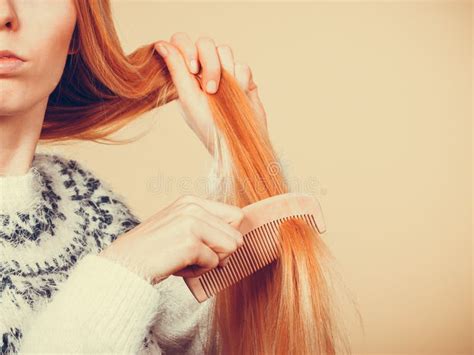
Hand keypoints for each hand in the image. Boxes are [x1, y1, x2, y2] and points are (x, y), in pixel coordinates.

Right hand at [98, 194, 244, 284]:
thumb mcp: (180, 228)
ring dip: (210, 262)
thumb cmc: (153, 252)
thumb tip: (238, 240)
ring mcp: (192, 223)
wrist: (125, 266)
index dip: (227, 238)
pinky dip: (198, 272)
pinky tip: (178, 267)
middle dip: (220, 253)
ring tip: (186, 261)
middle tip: (194, 257)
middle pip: (236, 235)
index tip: (208, 247)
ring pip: (231, 248)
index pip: (236, 216)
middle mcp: (193, 207)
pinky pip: (214, 263)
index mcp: (191, 201)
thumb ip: (206, 227)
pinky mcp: (190, 242)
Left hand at [153, 32, 267, 154]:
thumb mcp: (188, 99)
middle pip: (206, 43)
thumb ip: (176, 70)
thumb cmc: (209, 127)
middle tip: (210, 90)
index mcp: (186, 75)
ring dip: (227, 75)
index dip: (188, 49)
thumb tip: (160, 44)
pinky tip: (240, 95)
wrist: (239, 143)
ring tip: (226, 96)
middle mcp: (204, 70)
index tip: (192, 68)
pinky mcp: (243, 78)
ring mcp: (224, 73)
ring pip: (226, 52)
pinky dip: (241, 81)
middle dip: (210, 65)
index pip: (182, 43)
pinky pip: (243, 65)